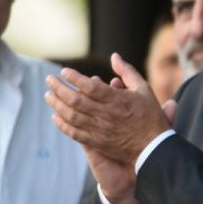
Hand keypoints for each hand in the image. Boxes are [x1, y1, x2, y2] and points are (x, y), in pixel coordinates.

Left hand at [46, 53, 170, 164]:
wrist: (154, 147)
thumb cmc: (150, 116)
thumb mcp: (144, 89)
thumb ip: (127, 72)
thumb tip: (114, 56)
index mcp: (119, 100)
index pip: (90, 86)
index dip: (74, 78)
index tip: (64, 71)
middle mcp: (107, 114)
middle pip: (76, 100)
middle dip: (59, 88)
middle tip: (50, 80)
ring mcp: (101, 129)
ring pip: (71, 116)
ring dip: (57, 104)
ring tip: (48, 95)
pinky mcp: (97, 142)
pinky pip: (74, 133)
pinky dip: (62, 124)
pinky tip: (56, 116)